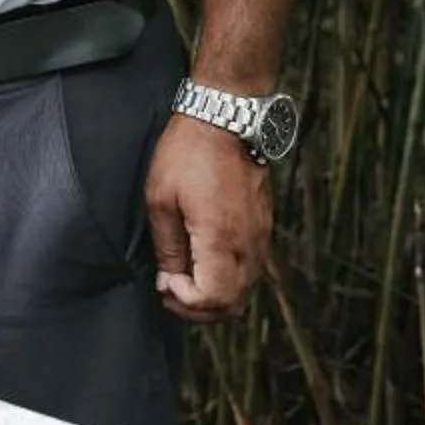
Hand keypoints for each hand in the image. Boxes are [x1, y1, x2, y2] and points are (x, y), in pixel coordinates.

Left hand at [144, 111, 270, 319]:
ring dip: (215, 295)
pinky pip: (251, 268)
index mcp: (221, 239)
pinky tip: (205, 260)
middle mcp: (248, 244)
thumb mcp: (161, 197)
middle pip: (232, 304)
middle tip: (171, 290)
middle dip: (199, 308)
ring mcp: (260, 235)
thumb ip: (167, 247)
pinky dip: (229, 278)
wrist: (227, 115)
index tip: (165, 283)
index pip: (214, 299)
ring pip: (244, 289)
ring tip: (185, 277)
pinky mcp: (263, 225)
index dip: (186, 303)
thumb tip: (168, 282)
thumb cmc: (189, 151)